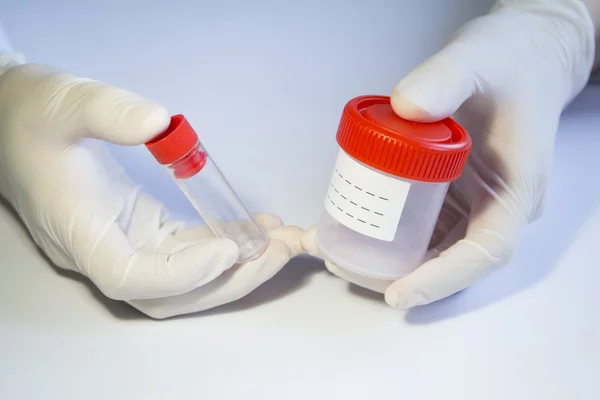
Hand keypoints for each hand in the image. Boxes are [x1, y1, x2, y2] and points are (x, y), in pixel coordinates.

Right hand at [0, 58, 303, 318]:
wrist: (10, 123)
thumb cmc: (30, 117)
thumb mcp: (65, 102)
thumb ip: (108, 112)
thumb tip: (161, 122)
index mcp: (78, 230)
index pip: (130, 276)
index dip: (183, 274)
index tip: (230, 249)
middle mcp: (102, 251)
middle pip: (170, 294)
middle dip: (231, 279)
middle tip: (283, 251)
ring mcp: (123, 244)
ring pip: (184, 281)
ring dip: (238, 266)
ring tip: (283, 241)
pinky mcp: (139, 231)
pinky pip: (186, 252)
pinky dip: (223, 244)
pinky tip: (256, 228)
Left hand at [303, 0, 596, 308]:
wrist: (518, 56)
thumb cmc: (508, 61)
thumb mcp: (476, 59)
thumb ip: (445, 79)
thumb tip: (406, 107)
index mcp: (514, 190)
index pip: (484, 250)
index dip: (442, 279)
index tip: (398, 293)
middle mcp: (493, 206)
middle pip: (449, 259)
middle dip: (398, 274)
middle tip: (345, 266)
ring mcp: (471, 201)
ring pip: (430, 246)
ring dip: (385, 258)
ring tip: (335, 251)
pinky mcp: (449, 191)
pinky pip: (418, 221)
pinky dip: (384, 230)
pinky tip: (347, 224)